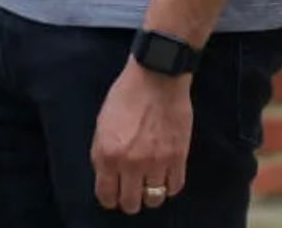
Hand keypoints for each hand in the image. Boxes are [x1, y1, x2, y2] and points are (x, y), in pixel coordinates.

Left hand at [90, 58, 192, 213]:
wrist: (156, 78)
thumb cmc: (125, 95)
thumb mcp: (102, 122)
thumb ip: (102, 151)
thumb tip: (106, 173)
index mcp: (107, 153)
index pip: (106, 194)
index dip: (108, 198)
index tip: (111, 196)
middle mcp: (131, 164)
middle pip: (130, 203)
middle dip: (128, 200)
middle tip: (130, 190)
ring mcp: (156, 164)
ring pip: (154, 200)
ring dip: (149, 194)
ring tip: (147, 184)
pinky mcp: (178, 159)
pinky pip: (174, 188)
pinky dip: (168, 186)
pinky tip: (164, 177)